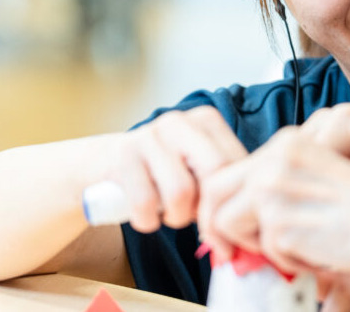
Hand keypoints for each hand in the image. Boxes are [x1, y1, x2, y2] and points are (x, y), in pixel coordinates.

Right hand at [111, 105, 246, 231]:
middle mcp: (179, 121)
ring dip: (175, 218)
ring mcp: (149, 134)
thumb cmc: (161, 173)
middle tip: (197, 224)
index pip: (236, 164)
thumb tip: (246, 227)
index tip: (226, 229)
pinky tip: (147, 215)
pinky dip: (148, 221)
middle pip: (214, 172)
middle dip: (208, 211)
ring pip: (180, 192)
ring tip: (169, 213)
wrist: (103, 165)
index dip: (232, 202)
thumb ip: (223, 186)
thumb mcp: (195, 170)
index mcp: (206, 120)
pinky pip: (145, 204)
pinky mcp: (123, 154)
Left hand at [198, 127, 349, 271]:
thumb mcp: (314, 180)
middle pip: (214, 191)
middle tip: (228, 252)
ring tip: (295, 248)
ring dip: (255, 245)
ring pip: (228, 223)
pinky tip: (316, 253)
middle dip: (215, 226)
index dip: (220, 204)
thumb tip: (230, 219)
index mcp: (287, 143)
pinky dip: (286, 261)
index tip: (227, 231)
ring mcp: (273, 187)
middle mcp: (275, 158)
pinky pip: (262, 251)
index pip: (230, 170)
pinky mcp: (278, 221)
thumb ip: (276, 187)